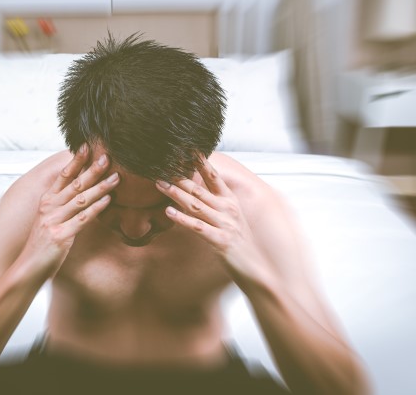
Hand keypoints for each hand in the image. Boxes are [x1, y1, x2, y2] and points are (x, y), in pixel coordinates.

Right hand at [22, 144, 119, 274]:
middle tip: (107, 157)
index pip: (63, 176)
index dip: (75, 161)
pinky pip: (82, 219)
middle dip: (92, 170)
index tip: (87, 147)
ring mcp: (54, 221)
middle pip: (74, 184)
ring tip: (116, 177)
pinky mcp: (61, 236)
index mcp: (46, 201)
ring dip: (100, 187)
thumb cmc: (41, 245)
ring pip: (81, 199)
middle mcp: (49, 208)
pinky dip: (96, 208)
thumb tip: (80, 192)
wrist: (27, 268)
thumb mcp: (48, 220)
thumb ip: (61, 206)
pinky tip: (108, 200)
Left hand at [155, 158, 271, 289]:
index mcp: (230, 201)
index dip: (201, 162)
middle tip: (161, 165)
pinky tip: (168, 211)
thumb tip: (195, 190)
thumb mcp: (230, 217)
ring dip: (176, 193)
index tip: (187, 149)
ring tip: (160, 184)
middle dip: (179, 177)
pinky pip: (197, 227)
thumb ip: (215, 203)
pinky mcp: (220, 240)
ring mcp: (224, 224)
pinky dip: (182, 218)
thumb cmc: (238, 240)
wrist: (255, 266)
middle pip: (199, 189)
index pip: (214, 177)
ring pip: (196, 205)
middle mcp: (228, 209)